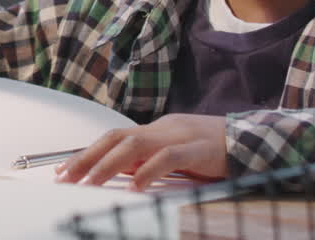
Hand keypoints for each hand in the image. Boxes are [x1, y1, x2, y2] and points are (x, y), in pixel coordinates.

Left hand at [54, 114, 226, 190]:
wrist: (252, 138)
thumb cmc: (210, 150)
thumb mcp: (174, 154)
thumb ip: (148, 160)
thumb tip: (118, 172)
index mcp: (154, 130)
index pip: (113, 138)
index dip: (87, 152)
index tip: (63, 170)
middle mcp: (161, 128)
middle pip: (116, 138)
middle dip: (87, 157)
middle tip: (65, 177)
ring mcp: (179, 136)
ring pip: (135, 145)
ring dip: (108, 164)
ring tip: (90, 183)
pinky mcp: (199, 149)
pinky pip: (169, 158)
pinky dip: (149, 171)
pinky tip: (135, 186)